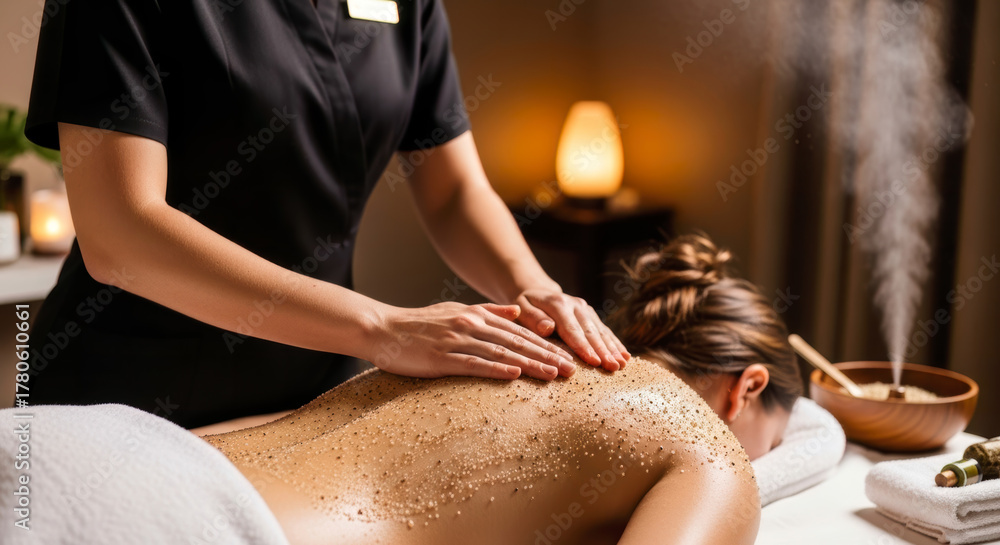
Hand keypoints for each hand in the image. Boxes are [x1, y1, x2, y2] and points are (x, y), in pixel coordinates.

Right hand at [367, 302, 576, 379]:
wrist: (383, 328)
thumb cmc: (420, 324)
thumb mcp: (456, 310)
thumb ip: (488, 311)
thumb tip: (516, 311)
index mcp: (476, 315)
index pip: (519, 331)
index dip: (545, 344)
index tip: (567, 356)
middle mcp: (471, 324)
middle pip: (517, 342)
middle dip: (546, 356)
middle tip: (570, 370)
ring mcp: (456, 340)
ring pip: (501, 353)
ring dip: (530, 365)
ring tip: (553, 375)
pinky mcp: (441, 357)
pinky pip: (473, 364)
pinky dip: (496, 369)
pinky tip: (515, 376)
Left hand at [512, 288, 629, 371]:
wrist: (536, 291)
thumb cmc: (524, 305)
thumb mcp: (520, 308)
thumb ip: (532, 318)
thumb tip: (547, 328)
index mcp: (557, 304)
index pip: (571, 329)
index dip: (583, 347)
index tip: (594, 361)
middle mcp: (575, 305)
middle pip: (590, 331)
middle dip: (603, 350)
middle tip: (613, 367)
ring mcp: (585, 309)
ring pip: (601, 331)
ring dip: (613, 348)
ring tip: (622, 364)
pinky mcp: (591, 315)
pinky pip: (605, 330)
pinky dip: (615, 343)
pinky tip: (625, 355)